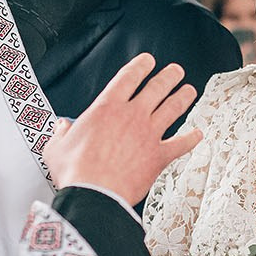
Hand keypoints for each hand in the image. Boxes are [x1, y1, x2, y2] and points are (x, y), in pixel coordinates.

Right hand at [43, 53, 201, 201]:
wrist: (94, 194)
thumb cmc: (75, 171)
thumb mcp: (57, 147)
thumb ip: (62, 133)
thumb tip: (62, 128)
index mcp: (107, 107)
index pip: (129, 77)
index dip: (141, 66)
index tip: (148, 61)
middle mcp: (132, 115)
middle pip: (157, 87)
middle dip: (169, 76)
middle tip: (176, 71)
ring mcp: (149, 134)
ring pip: (173, 108)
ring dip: (183, 97)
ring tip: (190, 90)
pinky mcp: (159, 156)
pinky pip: (181, 144)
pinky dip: (192, 138)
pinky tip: (199, 134)